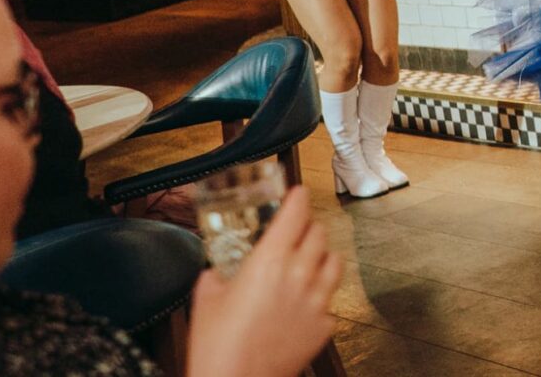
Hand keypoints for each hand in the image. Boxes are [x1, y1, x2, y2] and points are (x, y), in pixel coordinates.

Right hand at [185, 187, 340, 376]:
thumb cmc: (216, 345)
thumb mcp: (206, 298)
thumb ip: (216, 273)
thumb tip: (217, 268)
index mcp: (270, 260)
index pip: (295, 214)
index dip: (297, 199)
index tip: (296, 193)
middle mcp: (300, 275)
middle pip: (319, 233)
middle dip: (307, 227)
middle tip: (296, 231)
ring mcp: (317, 301)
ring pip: (335, 262)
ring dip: (322, 256)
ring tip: (309, 260)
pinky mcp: (324, 326)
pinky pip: (331, 300)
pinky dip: (320, 296)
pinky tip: (305, 302)